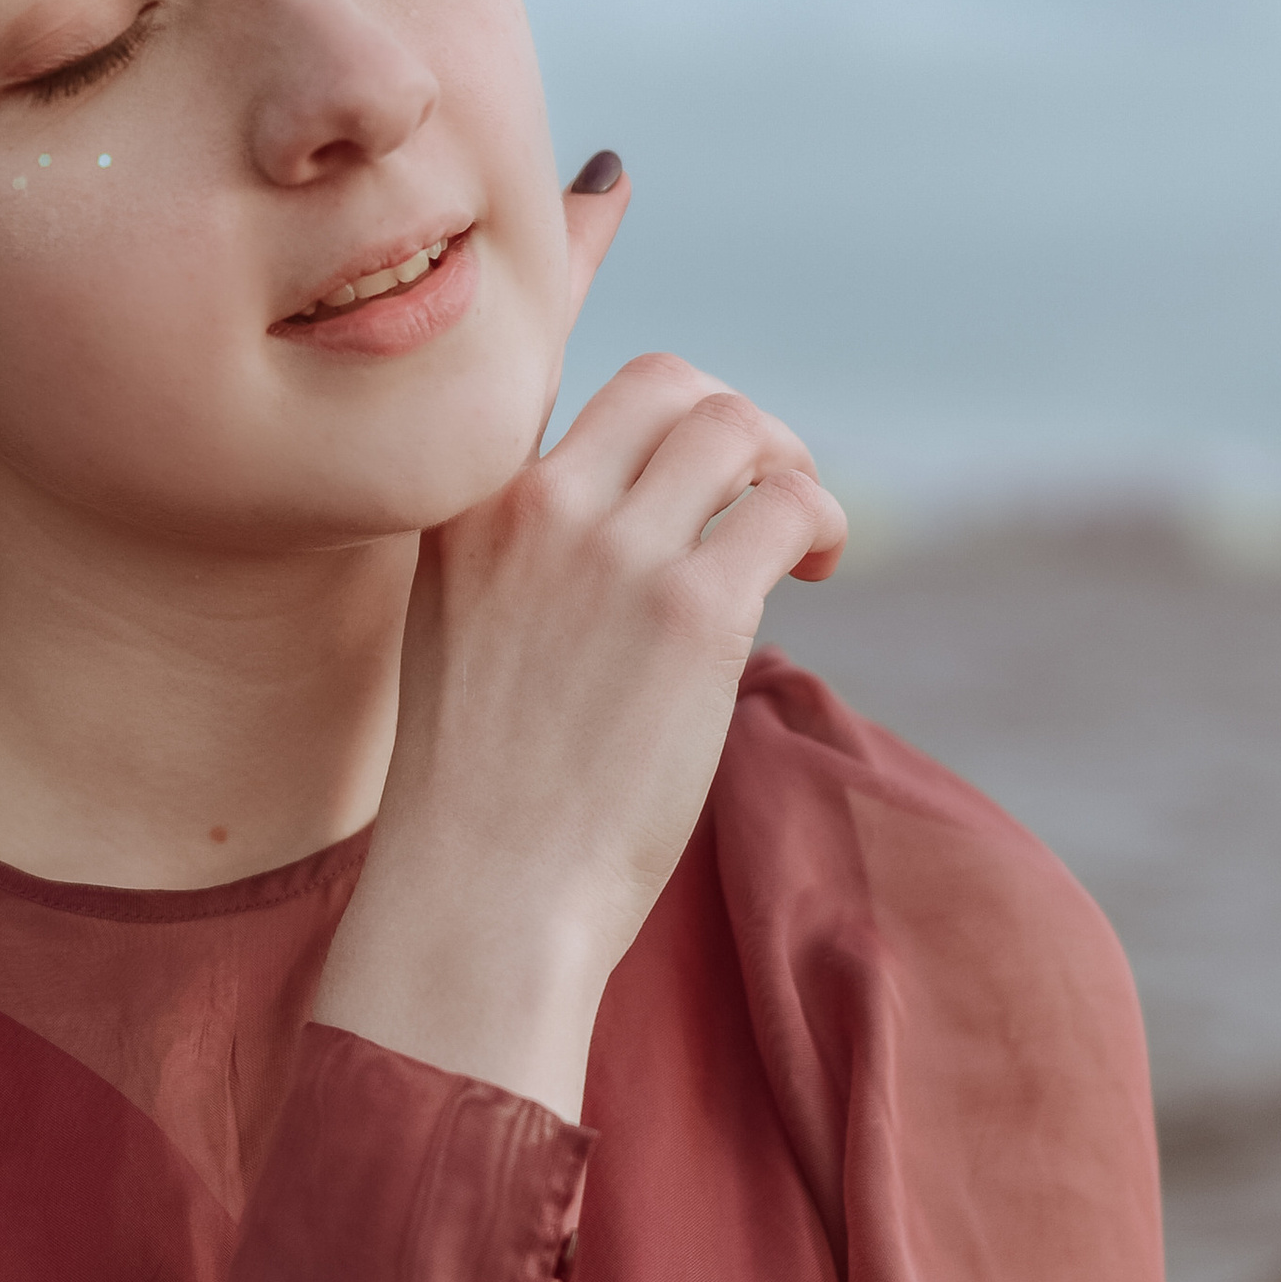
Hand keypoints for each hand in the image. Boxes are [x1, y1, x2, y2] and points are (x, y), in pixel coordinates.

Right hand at [318, 306, 848, 1118]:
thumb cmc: (478, 800)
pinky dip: (822, 523)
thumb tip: (627, 534)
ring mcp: (612, 552)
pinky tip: (818, 573)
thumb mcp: (458, 638)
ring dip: (789, 466)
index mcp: (466, 512)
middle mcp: (533, 507)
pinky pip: (788, 509)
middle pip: (666, 386)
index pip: (581, 405)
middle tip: (765, 492)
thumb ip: (518, 564)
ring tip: (804, 538)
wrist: (482, 896)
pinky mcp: (692, 611)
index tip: (688, 490)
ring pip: (735, 427)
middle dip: (735, 425)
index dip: (655, 435)